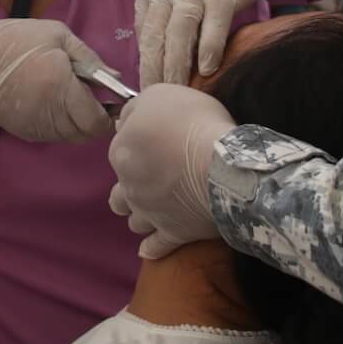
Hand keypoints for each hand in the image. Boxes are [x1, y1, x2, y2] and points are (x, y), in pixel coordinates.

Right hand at [0, 18, 115, 143]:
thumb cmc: (15, 41)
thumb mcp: (57, 35)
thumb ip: (89, 58)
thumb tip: (115, 79)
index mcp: (60, 85)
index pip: (96, 121)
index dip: (109, 115)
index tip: (112, 102)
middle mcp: (50, 112)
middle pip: (86, 133)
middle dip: (95, 120)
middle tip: (94, 100)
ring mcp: (36, 126)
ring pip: (71, 137)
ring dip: (78, 123)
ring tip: (72, 99)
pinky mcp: (25, 132)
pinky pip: (54, 136)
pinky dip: (61, 125)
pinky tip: (54, 104)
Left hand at [107, 84, 231, 258]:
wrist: (222, 164)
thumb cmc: (193, 123)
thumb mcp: (161, 95)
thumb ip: (137, 108)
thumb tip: (127, 120)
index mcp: (122, 152)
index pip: (121, 147)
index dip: (139, 143)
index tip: (159, 139)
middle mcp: (129, 186)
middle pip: (120, 190)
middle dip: (133, 185)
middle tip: (156, 176)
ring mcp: (150, 213)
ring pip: (134, 220)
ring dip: (141, 214)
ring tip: (156, 208)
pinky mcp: (173, 234)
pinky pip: (156, 247)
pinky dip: (153, 247)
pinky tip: (152, 246)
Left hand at [135, 0, 279, 86]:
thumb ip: (162, 20)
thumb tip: (155, 63)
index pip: (144, 33)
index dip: (144, 65)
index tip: (145, 92)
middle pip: (156, 35)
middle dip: (154, 71)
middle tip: (157, 100)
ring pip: (180, 31)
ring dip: (178, 65)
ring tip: (178, 91)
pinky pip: (213, 23)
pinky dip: (209, 46)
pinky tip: (208, 67)